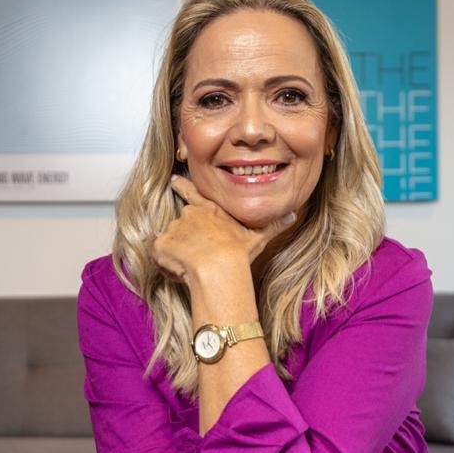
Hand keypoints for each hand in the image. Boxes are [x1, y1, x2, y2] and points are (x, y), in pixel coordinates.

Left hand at [152, 175, 295, 285]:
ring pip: (171, 241)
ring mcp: (173, 229)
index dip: (182, 186)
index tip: (173, 180)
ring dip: (177, 252)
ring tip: (192, 267)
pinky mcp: (162, 245)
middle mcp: (188, 215)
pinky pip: (160, 255)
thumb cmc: (238, 251)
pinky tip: (181, 272)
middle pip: (181, 224)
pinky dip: (167, 263)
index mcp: (209, 210)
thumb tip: (292, 215)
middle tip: (192, 251)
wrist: (217, 266)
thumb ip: (272, 225)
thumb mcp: (257, 236)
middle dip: (184, 235)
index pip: (192, 193)